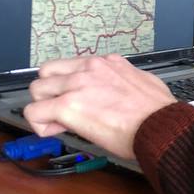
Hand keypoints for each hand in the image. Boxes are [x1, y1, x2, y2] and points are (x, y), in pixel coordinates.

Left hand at [25, 54, 175, 159]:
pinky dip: (40, 126)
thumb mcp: (141, 81)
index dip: (70, 86)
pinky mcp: (67, 105)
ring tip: (59, 123)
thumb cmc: (157, 110)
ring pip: (36, 90)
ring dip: (43, 107)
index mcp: (106, 62)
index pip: (71, 65)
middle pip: (47, 72)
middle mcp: (88, 68)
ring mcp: (76, 85)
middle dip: (51, 93)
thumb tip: (123, 88)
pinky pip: (34, 113)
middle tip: (64, 112)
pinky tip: (58, 131)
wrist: (159, 125)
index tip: (80, 101)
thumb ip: (124, 79)